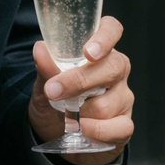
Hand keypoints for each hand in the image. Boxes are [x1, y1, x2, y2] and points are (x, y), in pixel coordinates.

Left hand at [27, 15, 133, 164]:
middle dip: (80, 81)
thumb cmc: (56, 100)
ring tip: (65, 116)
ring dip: (80, 112)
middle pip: (112, 67)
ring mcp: (123, 97)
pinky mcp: (125, 124)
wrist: (58, 135)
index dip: (105, 37)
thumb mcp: (45, 84)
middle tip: (54, 90)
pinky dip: (97, 131)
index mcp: (99, 51)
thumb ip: (46, 68)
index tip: (88, 52)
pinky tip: (83, 130)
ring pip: (107, 103)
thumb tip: (40, 49)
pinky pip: (119, 127)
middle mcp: (116, 71)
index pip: (111, 30)